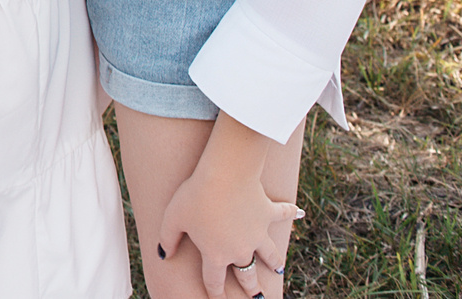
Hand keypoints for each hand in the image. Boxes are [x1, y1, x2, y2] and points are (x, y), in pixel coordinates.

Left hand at [159, 165, 301, 298]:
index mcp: (215, 254)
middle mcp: (240, 249)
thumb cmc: (195, 196)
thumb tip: (163, 254)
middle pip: (247, 276)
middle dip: (252, 289)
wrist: (224, 175)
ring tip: (279, 268)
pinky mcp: (268, 213)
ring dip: (275, 262)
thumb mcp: (172, 218)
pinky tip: (299, 213)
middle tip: (257, 297)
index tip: (217, 298)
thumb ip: (167, 239)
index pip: (214, 281)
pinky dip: (290, 213)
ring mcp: (257, 234)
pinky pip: (282, 215)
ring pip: (270, 255)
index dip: (215, 292)